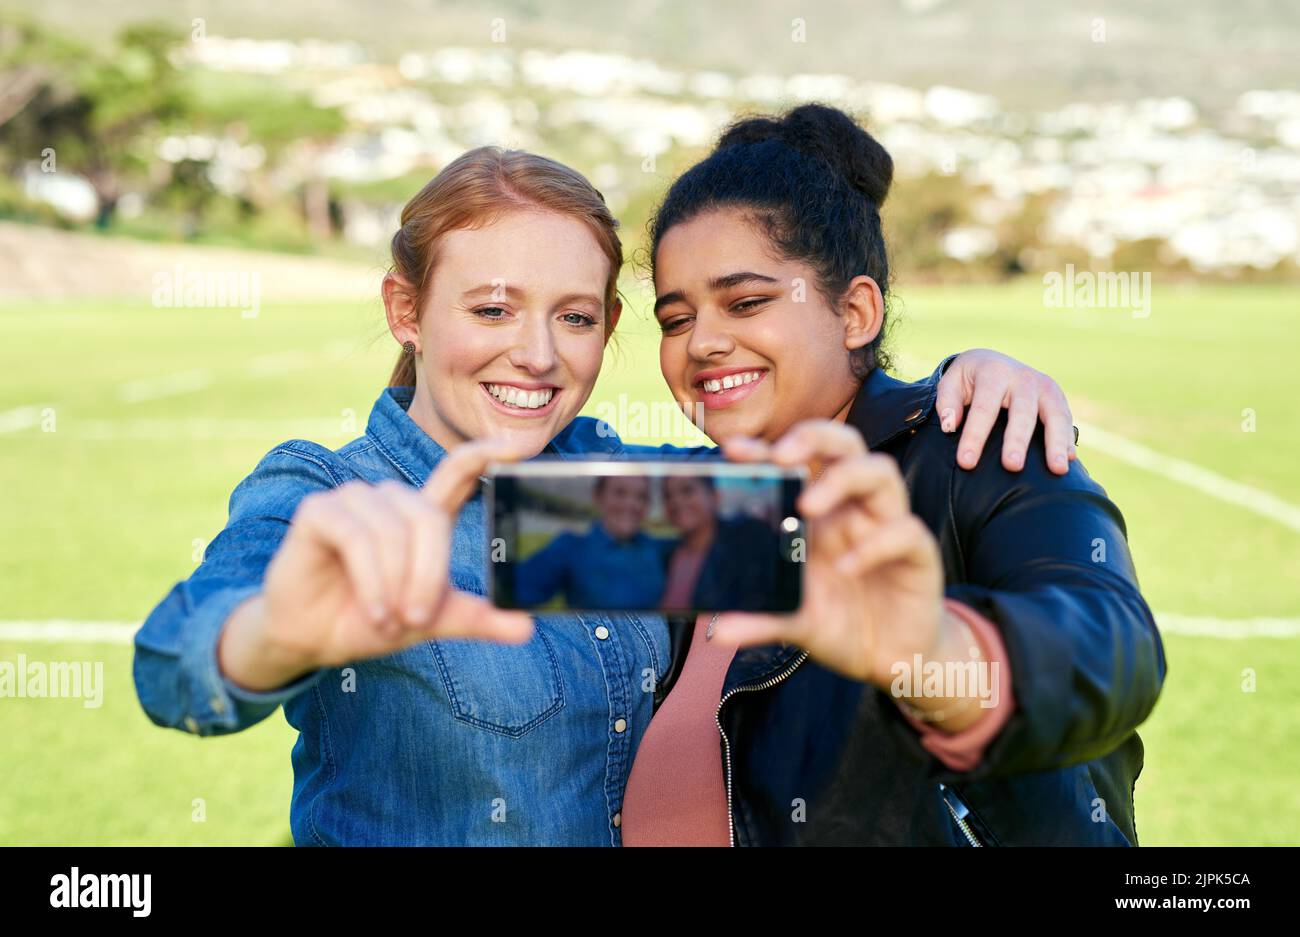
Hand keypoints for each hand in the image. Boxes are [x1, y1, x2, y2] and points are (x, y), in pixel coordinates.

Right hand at [226, 439, 533, 684]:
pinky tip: (374, 611)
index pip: (458, 471)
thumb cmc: (372, 619)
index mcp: (421, 515)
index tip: (521, 444)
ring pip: (394, 532)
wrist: (312, 639)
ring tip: (388, 620)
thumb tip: (527, 627)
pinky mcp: (319, 510)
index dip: (487, 453)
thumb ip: (477, 618)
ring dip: (396, 584)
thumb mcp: (432, 620)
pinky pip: (358, 538)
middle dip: (428, 575)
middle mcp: (389, 499)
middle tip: (418, 619)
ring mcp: (353, 499)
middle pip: (429, 519)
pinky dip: (371, 580)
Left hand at [712, 421, 949, 688]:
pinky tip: (846, 567)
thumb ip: (760, 618)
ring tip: (807, 505)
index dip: (768, 448)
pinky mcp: (919, 555)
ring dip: (843, 478)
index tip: (734, 450)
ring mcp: (887, 526)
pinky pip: (906, 532)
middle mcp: (854, 509)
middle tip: (782, 456)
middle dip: (813, 437)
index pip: (798, 461)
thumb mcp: (794, 621)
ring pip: (880, 471)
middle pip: (844, 444)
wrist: (890, 660)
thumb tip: (716, 632)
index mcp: (820, 512)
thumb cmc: (841, 621)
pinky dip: (875, 544)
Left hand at [936, 349, 1075, 474]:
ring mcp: (1045, 387)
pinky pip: (1066, 419)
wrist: (994, 361)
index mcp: (993, 372)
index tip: (966, 462)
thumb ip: (947, 401)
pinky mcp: (1058, 398)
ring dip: (1056, 442)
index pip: (983, 407)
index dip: (974, 435)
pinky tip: (1068, 461)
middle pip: (1022, 411)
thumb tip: (949, 425)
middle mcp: (1023, 378)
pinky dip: (1068, 440)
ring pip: (1055, 414)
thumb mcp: (952, 382)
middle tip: (1012, 466)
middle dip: (1017, 439)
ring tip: (1057, 469)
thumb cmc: (969, 380)